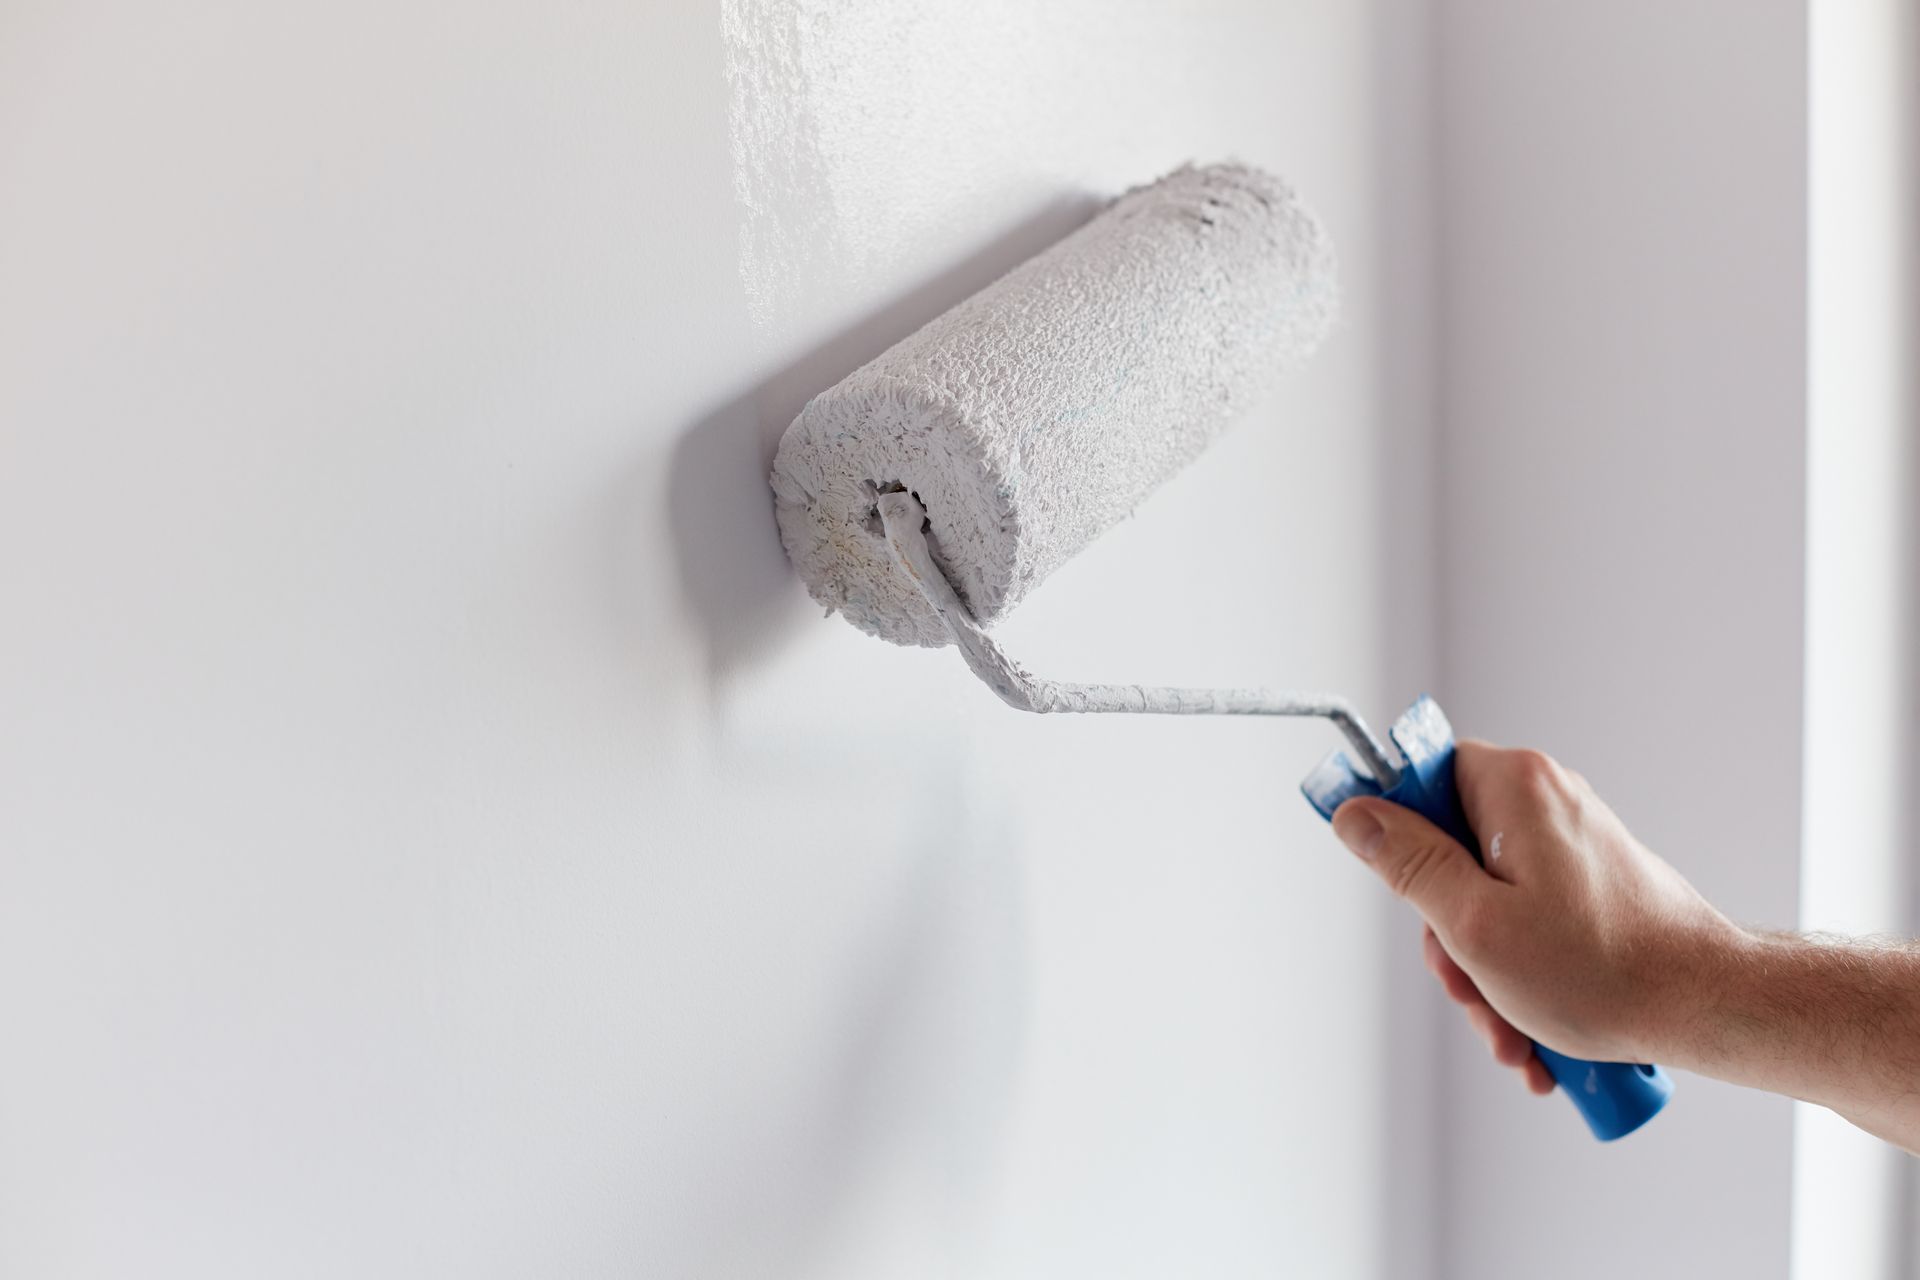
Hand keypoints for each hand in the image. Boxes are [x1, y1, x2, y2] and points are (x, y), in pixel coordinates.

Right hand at [1331, 741, 1740, 1080]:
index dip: (1395, 830)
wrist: (1708, 1005)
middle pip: (1449, 851)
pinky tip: (1534, 1031)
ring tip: (1511, 1031)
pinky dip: (1522, 971)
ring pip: (1487, 897)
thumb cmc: (1602, 969)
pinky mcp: (1589, 879)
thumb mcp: (1473, 923)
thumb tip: (1356, 814)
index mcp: (1514, 787)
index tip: (1392, 881)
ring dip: (1485, 971)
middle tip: (1466, 987)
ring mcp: (1570, 841)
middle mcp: (1545, 799)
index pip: (1420, 774)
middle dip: (1449, 936)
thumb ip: (1408, 862)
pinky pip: (1528, 916)